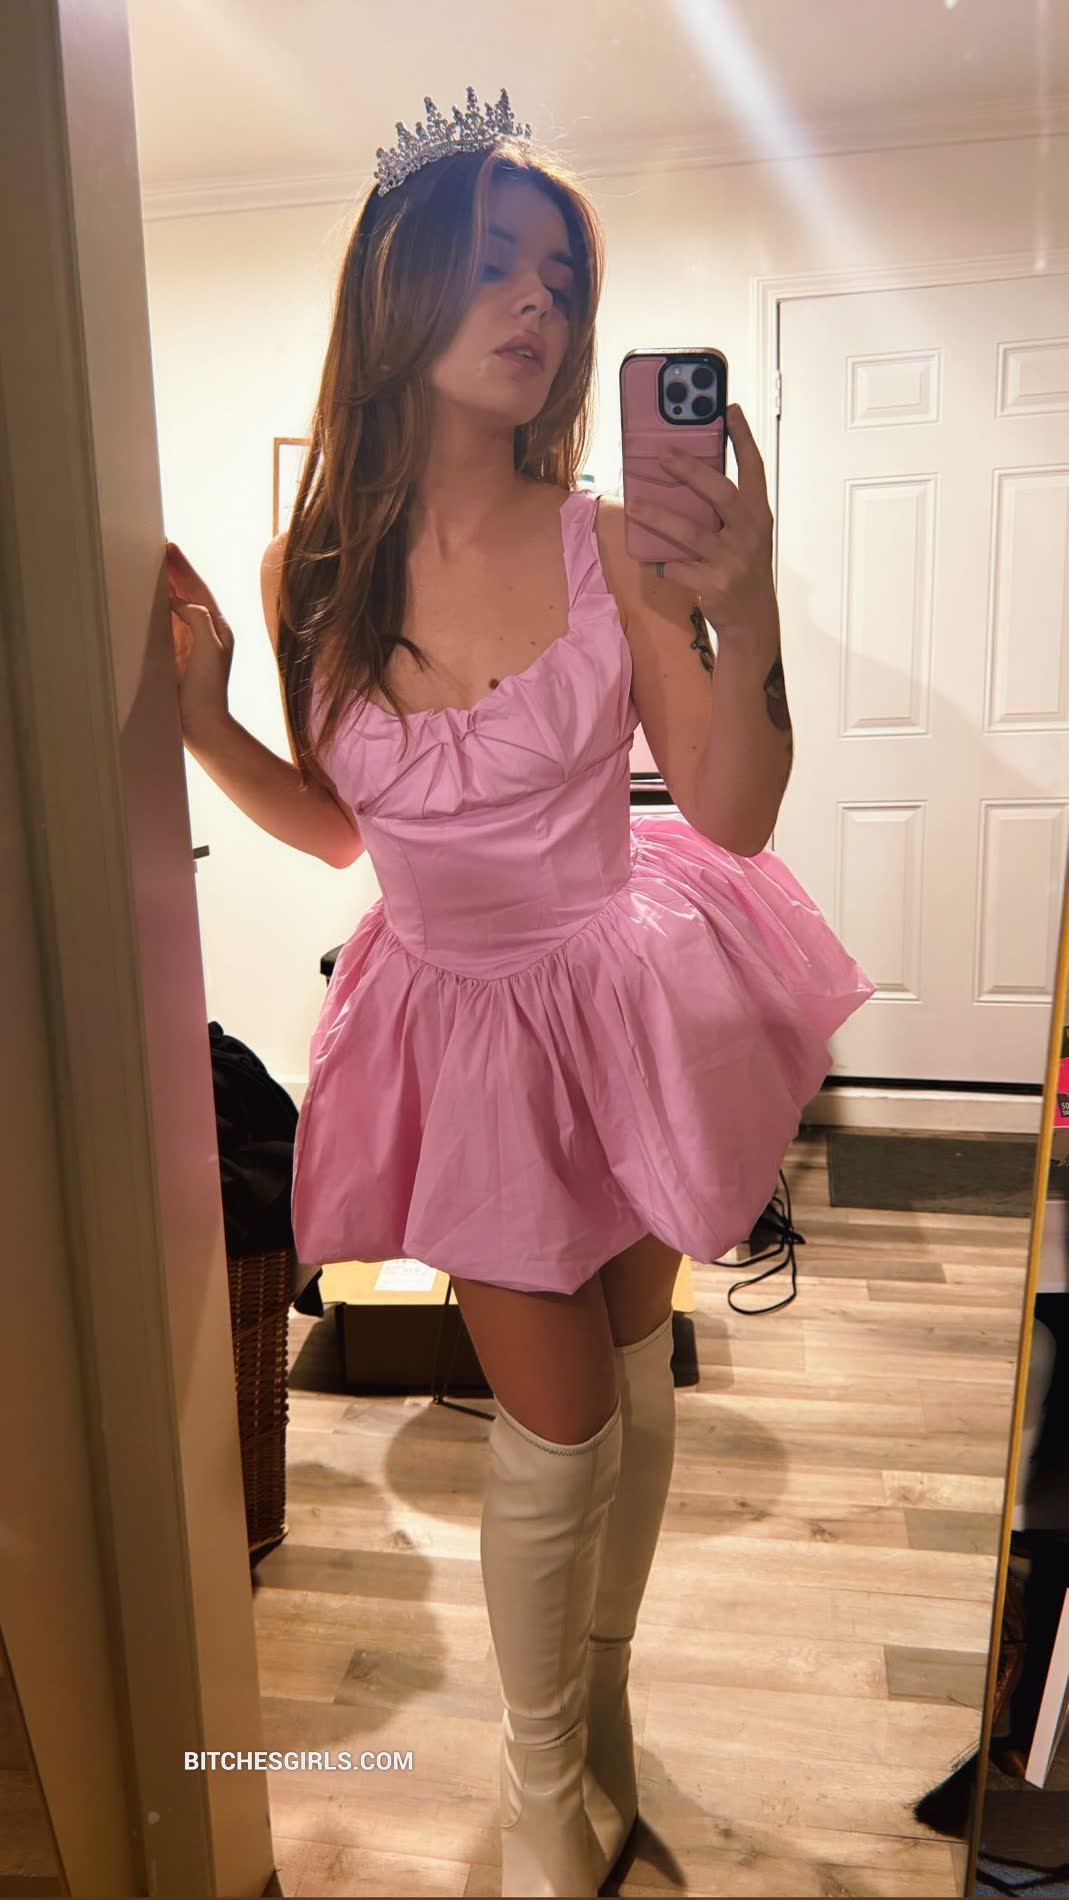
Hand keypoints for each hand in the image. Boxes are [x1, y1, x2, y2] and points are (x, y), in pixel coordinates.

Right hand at [166, 540, 234, 740]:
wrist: (203, 726)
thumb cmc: (209, 691)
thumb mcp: (209, 651)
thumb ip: (199, 620)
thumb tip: (180, 601)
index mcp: (218, 628)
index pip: (198, 590)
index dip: (183, 568)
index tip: (168, 548)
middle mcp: (206, 632)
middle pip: (188, 593)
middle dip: (174, 570)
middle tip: (157, 547)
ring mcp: (191, 643)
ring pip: (176, 605)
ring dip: (164, 585)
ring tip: (149, 564)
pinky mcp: (177, 655)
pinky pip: (166, 623)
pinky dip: (156, 607)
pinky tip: (146, 599)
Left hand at [625, 403, 777, 649]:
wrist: (753, 622)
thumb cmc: (742, 569)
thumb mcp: (746, 536)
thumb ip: (726, 510)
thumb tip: (687, 478)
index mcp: (758, 515)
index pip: (754, 468)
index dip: (743, 437)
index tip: (730, 408)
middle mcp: (749, 533)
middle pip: (719, 493)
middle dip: (689, 470)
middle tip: (662, 453)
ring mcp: (732, 560)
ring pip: (689, 532)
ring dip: (658, 517)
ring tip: (634, 505)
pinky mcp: (714, 585)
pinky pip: (677, 567)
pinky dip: (659, 562)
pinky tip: (646, 557)